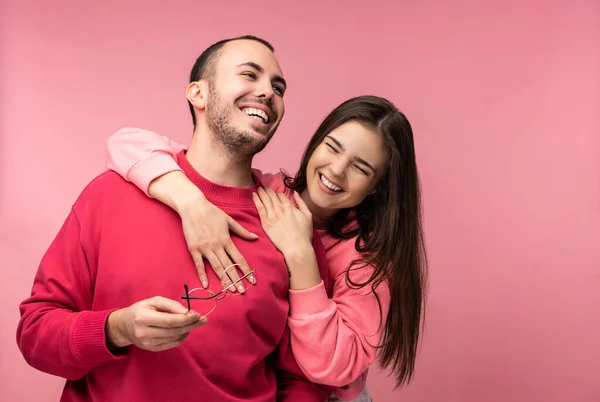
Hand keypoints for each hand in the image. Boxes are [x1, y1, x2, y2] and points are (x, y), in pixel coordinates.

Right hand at [106, 296, 205, 351]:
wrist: (124, 326)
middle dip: (191, 325)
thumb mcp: (154, 301)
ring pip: (175, 338)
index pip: (169, 321)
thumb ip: (171, 305)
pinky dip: (182, 337)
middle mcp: (144, 332)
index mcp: (143, 318)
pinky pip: (172, 344)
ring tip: (196, 323)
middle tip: (203, 319)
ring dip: (188, 330)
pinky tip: (186, 330)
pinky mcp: (152, 349)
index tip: (197, 314)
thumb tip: (187, 312)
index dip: (185, 319)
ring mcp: (148, 343)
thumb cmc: (141, 309)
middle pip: (174, 331)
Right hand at [149, 171, 256, 292]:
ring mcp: (205, 248)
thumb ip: (242, 231)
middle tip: (243, 291)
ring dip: (224, 280)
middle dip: (237, 280)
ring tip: (230, 290)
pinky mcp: (194, 249)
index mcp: (227, 239)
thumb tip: (256, 238)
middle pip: (229, 266)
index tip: (253, 280)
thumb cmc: (212, 212)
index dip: (247, 270)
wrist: (193, 206)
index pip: (239, 258)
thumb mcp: (229, 220)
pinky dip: (203, 275)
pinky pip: (199, 265)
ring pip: (217, 267)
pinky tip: (206, 285)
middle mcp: (217, 246)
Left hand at [252, 188, 312, 256]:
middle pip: (272, 195)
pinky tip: (254, 195)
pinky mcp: (266, 223)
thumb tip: (295, 193)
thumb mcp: (308, 215)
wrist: (296, 247)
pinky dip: (256, 200)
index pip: (281, 195)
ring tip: (258, 189)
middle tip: (264, 187)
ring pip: (265, 199)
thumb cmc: (304, 233)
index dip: (277, 192)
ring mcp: (272, 215)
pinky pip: (259, 208)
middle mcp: (280, 208)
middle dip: (267, 190)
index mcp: (289, 206)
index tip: (274, 192)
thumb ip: (301, 203)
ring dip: (261, 192)